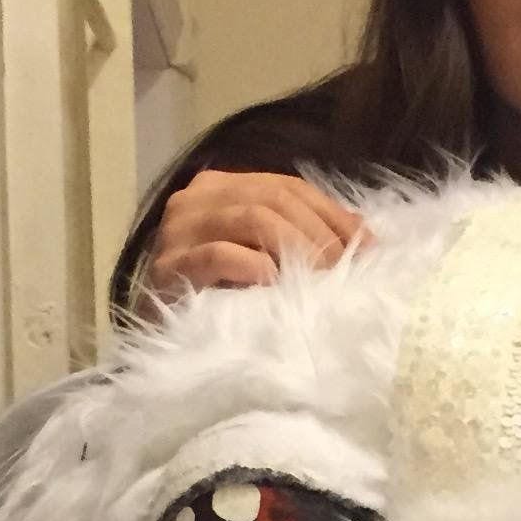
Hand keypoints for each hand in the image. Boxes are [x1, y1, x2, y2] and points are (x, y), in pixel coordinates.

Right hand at [135, 170, 364, 306]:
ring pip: (251, 219)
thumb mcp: (259, 256)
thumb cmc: (213, 295)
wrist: (153, 333)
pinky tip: (276, 283)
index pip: (287, 186)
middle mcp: (196, 198)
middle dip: (318, 233)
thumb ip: (298, 235)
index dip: (332, 213)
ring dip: (296, 247)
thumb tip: (364, 235)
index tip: (367, 246)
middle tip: (345, 269)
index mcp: (220, 187)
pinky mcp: (168, 266)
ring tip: (321, 279)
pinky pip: (219, 255)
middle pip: (272, 199)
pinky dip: (256, 267)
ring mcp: (178, 230)